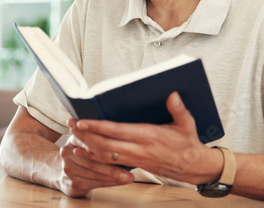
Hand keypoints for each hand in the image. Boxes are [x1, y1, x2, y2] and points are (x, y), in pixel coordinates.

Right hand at [56, 126, 134, 196]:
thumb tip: (123, 131)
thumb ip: (97, 135)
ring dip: (114, 175)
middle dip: (113, 162)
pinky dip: (110, 182)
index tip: (120, 145)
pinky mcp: (73, 183)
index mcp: (73, 138)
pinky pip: (95, 183)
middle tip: (130, 163)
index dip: (104, 142)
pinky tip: (120, 182)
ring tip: (128, 176)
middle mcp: (68, 152)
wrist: (61, 174)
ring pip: (96, 172)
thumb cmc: (82, 155)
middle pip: (93, 157)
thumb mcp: (86, 141)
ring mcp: (69, 169)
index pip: (89, 138)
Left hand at [69, 92, 222, 184]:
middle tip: (71, 124)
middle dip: (86, 135)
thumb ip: (178, 109)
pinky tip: (83, 151)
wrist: (192, 167)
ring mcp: (135, 159)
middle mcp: (139, 150)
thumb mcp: (187, 123)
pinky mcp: (134, 165)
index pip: (118, 131)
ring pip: (104, 156)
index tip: (83, 121)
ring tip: (73, 134)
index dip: (98, 127)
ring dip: (87, 145)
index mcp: (149, 136)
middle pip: (105, 145)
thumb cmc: (188, 143)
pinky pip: (109, 164)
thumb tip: (173, 95)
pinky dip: (93, 158)